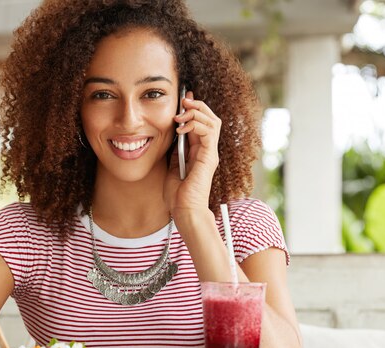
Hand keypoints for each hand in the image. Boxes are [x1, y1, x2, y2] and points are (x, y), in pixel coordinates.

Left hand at [165, 90, 221, 215]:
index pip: (201, 124)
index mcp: (199, 152)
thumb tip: (171, 137)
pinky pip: (209, 132)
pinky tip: (181, 128)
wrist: (183, 210)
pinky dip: (196, 125)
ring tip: (181, 113)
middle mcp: (207, 151)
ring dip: (196, 113)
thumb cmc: (177, 194)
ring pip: (212, 122)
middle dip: (197, 106)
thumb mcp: (172, 167)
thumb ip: (175, 152)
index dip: (194, 110)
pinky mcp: (209, 157)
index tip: (183, 100)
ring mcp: (210, 153)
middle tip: (184, 100)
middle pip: (210, 118)